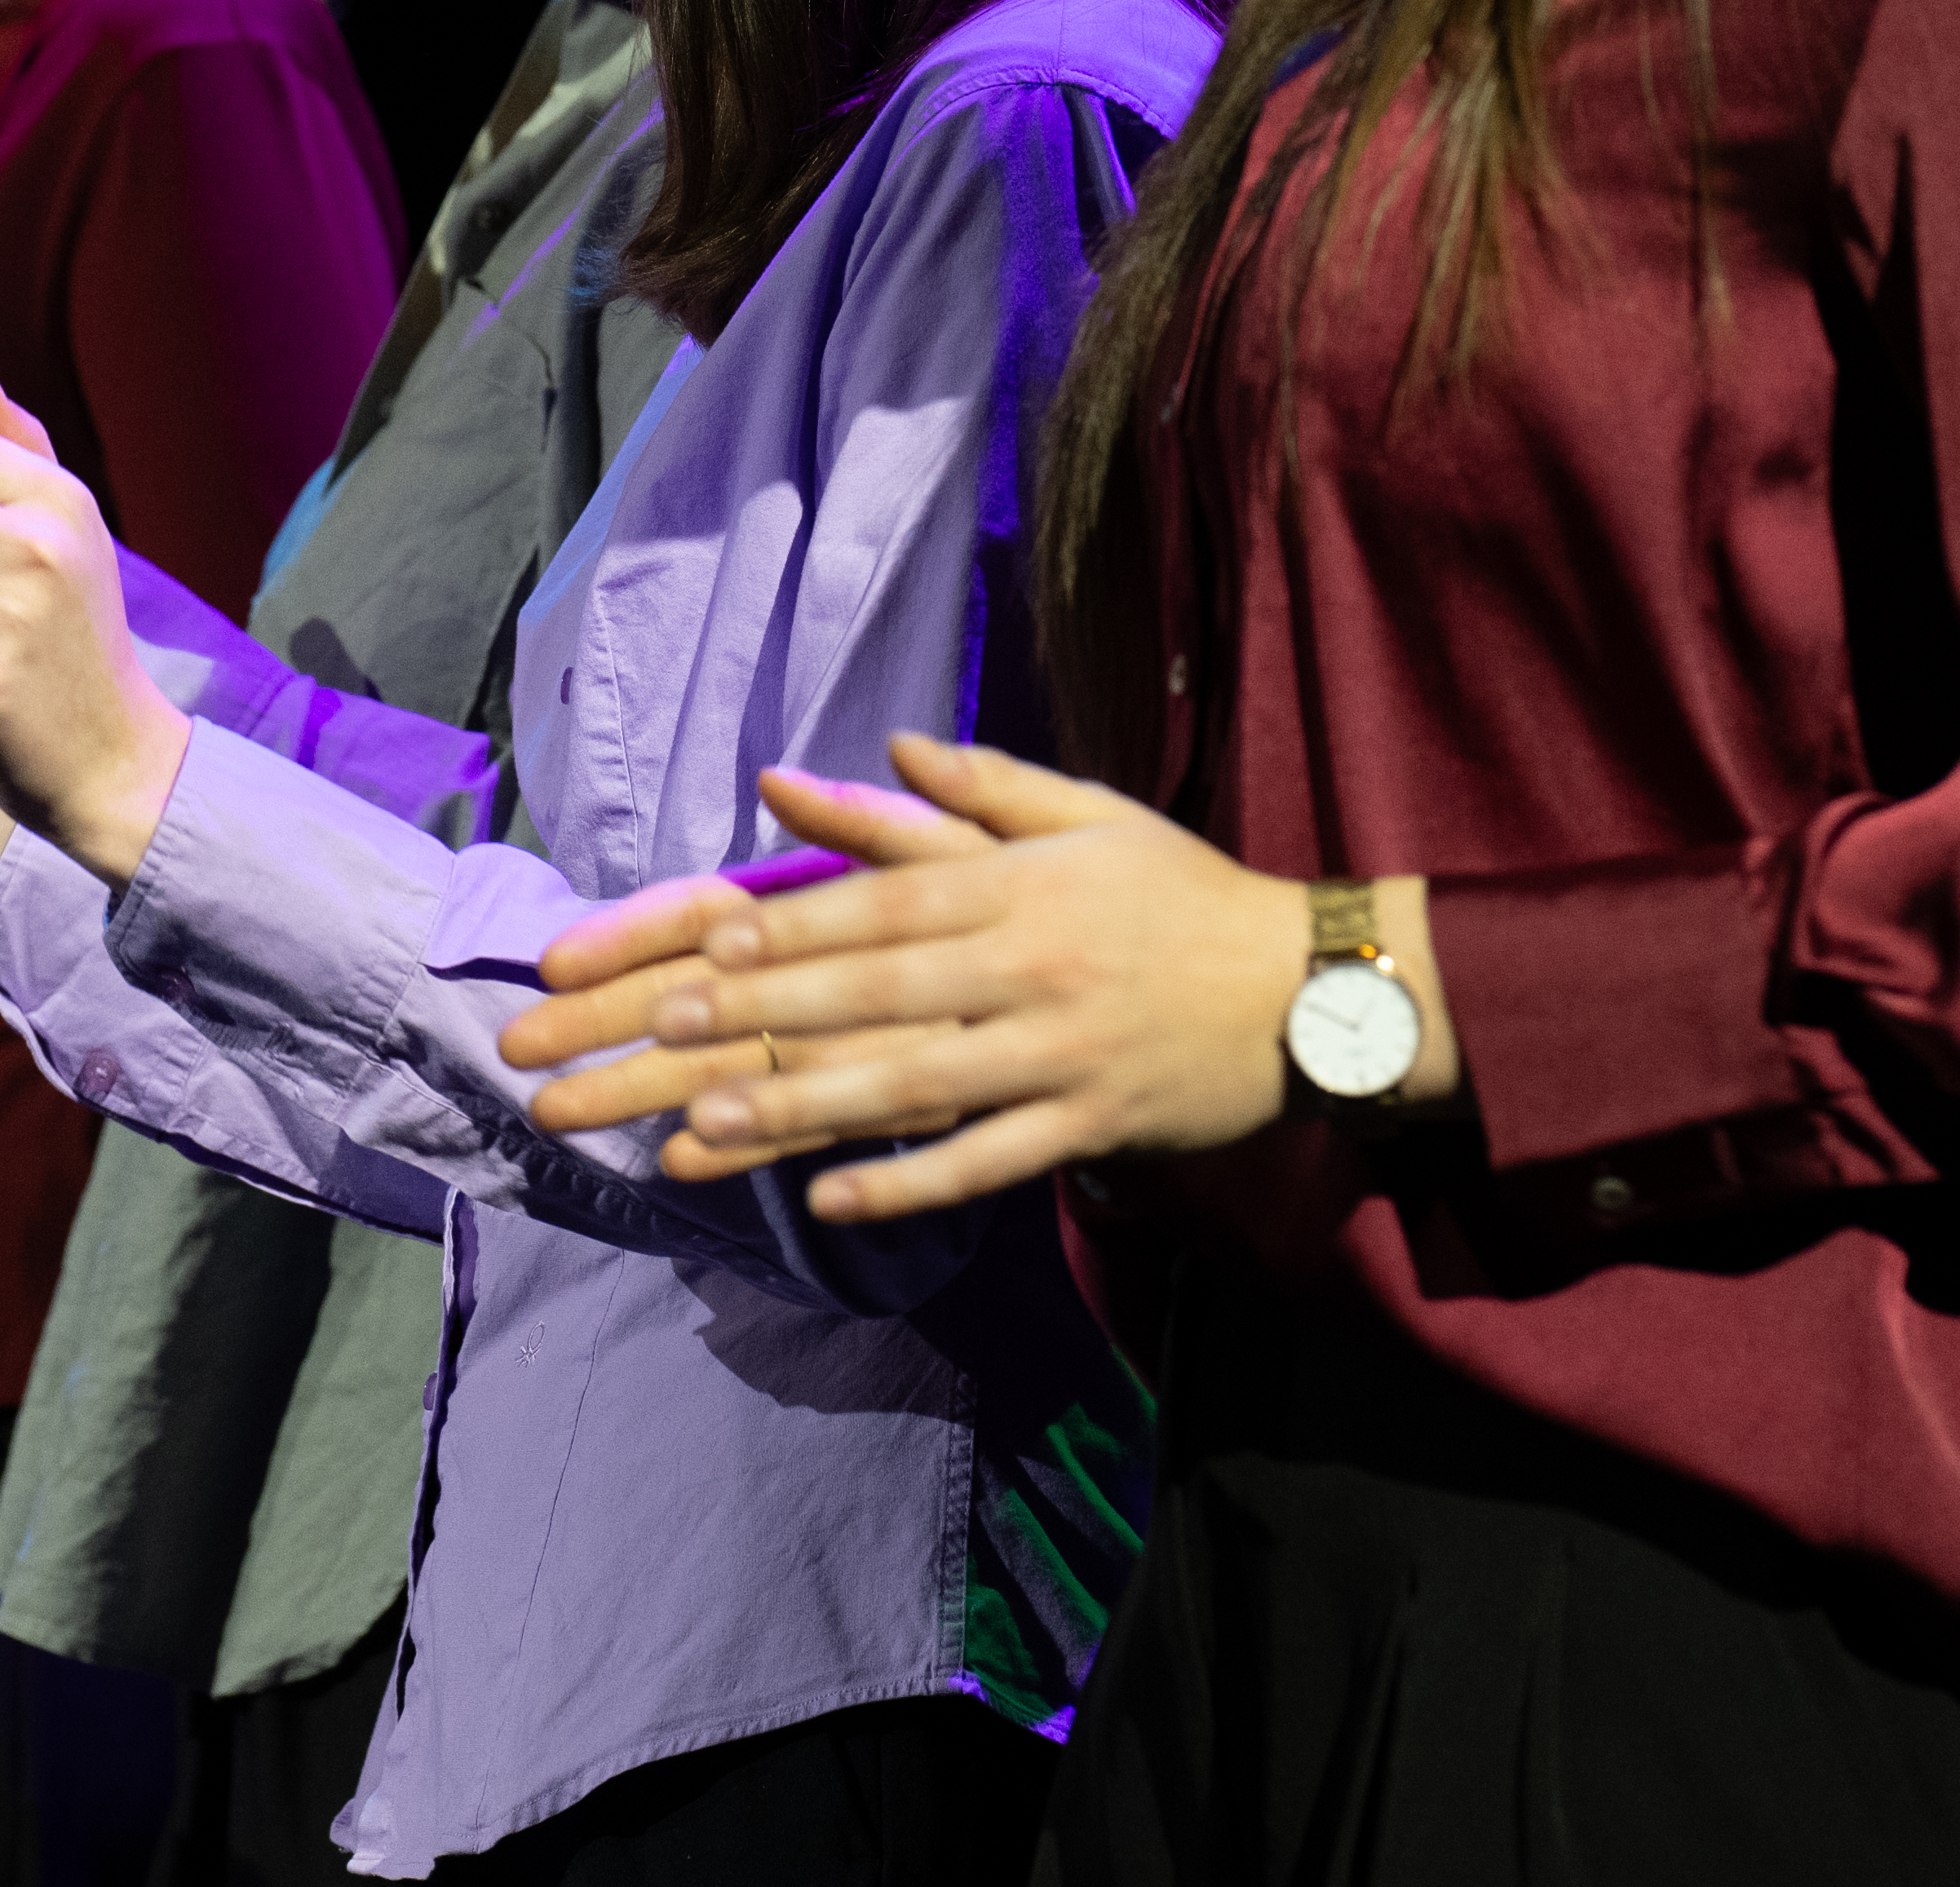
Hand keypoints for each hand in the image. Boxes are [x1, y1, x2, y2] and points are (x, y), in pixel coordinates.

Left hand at [491, 736, 1435, 1219]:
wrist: (1312, 985)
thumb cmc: (1180, 893)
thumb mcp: (1083, 817)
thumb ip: (966, 789)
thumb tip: (851, 759)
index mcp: (1020, 886)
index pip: (883, 903)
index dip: (788, 924)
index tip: (692, 945)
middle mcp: (1029, 965)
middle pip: (874, 991)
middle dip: (757, 1012)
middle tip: (647, 1033)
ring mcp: (1059, 1051)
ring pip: (915, 1082)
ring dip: (804, 1102)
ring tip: (704, 1120)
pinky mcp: (1091, 1123)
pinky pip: (988, 1161)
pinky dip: (909, 1183)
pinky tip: (829, 1200)